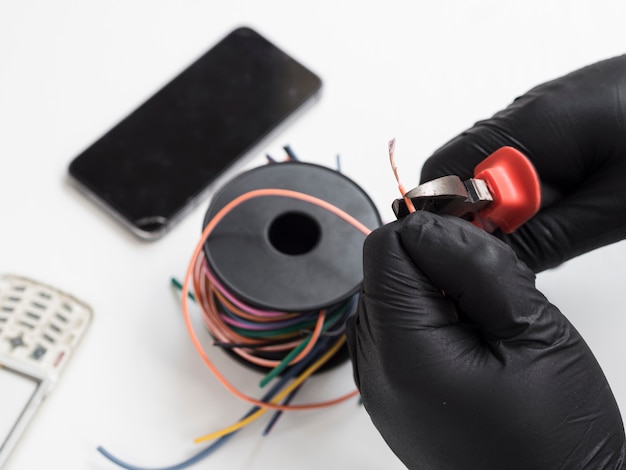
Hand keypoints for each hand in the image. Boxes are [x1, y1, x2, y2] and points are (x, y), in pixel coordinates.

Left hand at [346, 211, 624, 469]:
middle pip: (386, 270)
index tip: (475, 241)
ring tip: (488, 325)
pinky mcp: (390, 391)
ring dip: (438, 292)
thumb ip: (477, 266)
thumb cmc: (552, 442)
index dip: (432, 232)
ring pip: (394, 295)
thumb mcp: (530, 334)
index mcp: (399, 349)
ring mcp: (377, 382)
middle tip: (494, 289)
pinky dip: (433, 319)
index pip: (385, 247)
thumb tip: (432, 223)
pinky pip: (399, 329)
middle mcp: (373, 366)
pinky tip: (473, 343)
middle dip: (438, 263)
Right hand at [420, 55, 625, 271]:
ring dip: (505, 205)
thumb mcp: (617, 206)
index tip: (476, 254)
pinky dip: (528, 192)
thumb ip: (547, 235)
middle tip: (518, 245)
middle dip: (476, 215)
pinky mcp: (552, 123)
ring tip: (554, 225)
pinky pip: (516, 162)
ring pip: (484, 169)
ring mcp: (535, 116)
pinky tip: (566, 204)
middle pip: (456, 171)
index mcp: (529, 129)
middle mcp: (521, 116)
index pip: (444, 174)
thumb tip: (492, 260)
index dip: (449, 220)